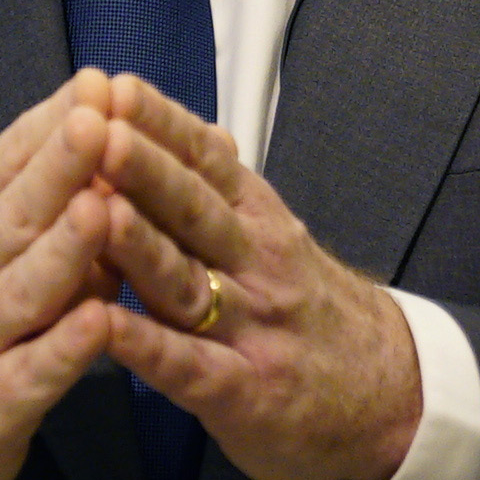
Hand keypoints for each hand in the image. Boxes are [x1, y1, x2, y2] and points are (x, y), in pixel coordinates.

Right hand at [0, 69, 118, 479]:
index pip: (7, 163)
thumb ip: (42, 202)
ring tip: (98, 209)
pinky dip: (62, 350)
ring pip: (21, 289)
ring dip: (61, 249)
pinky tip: (98, 325)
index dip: (50, 124)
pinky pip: (29, 376)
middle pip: (15, 214)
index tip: (95, 81)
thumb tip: (114, 139)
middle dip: (59, 165)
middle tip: (98, 117)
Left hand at [93, 75, 421, 479]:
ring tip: (92, 211)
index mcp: (257, 218)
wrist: (388, 393)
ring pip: (187, 279)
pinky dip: (146, 345)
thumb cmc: (309, 307)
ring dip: (139, 244)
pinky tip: (104, 326)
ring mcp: (249, 327)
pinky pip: (188, 366)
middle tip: (96, 129)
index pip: (207, 160)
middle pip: (193, 208)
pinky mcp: (242, 392)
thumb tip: (196, 129)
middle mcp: (255, 262)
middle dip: (143, 167)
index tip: (115, 86)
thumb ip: (230, 191)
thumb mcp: (279, 233)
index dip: (161, 124)